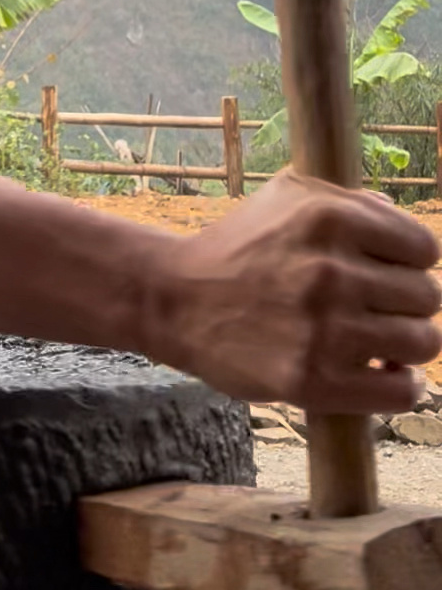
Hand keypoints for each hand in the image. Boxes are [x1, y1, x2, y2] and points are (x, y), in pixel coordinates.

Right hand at [148, 171, 441, 412]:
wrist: (172, 300)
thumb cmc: (234, 248)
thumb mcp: (285, 198)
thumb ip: (349, 202)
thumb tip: (402, 223)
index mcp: (331, 218)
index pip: (424, 249)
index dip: (410, 264)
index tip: (386, 276)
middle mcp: (331, 270)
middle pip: (427, 296)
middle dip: (406, 305)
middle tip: (375, 311)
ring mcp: (323, 329)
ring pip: (422, 342)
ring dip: (406, 345)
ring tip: (382, 345)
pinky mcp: (311, 380)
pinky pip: (400, 392)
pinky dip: (403, 387)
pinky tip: (385, 375)